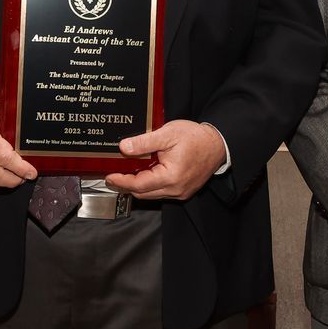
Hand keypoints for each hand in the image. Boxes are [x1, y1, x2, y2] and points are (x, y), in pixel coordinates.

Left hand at [105, 120, 226, 201]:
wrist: (218, 144)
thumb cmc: (196, 138)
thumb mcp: (168, 134)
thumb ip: (144, 142)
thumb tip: (124, 148)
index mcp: (170, 177)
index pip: (138, 184)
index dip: (121, 181)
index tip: (109, 177)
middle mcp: (176, 189)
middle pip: (143, 193)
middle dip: (126, 185)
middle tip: (113, 176)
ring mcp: (180, 192)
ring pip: (151, 194)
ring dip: (138, 186)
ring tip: (127, 174)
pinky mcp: (184, 191)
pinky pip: (161, 192)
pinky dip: (150, 185)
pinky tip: (145, 174)